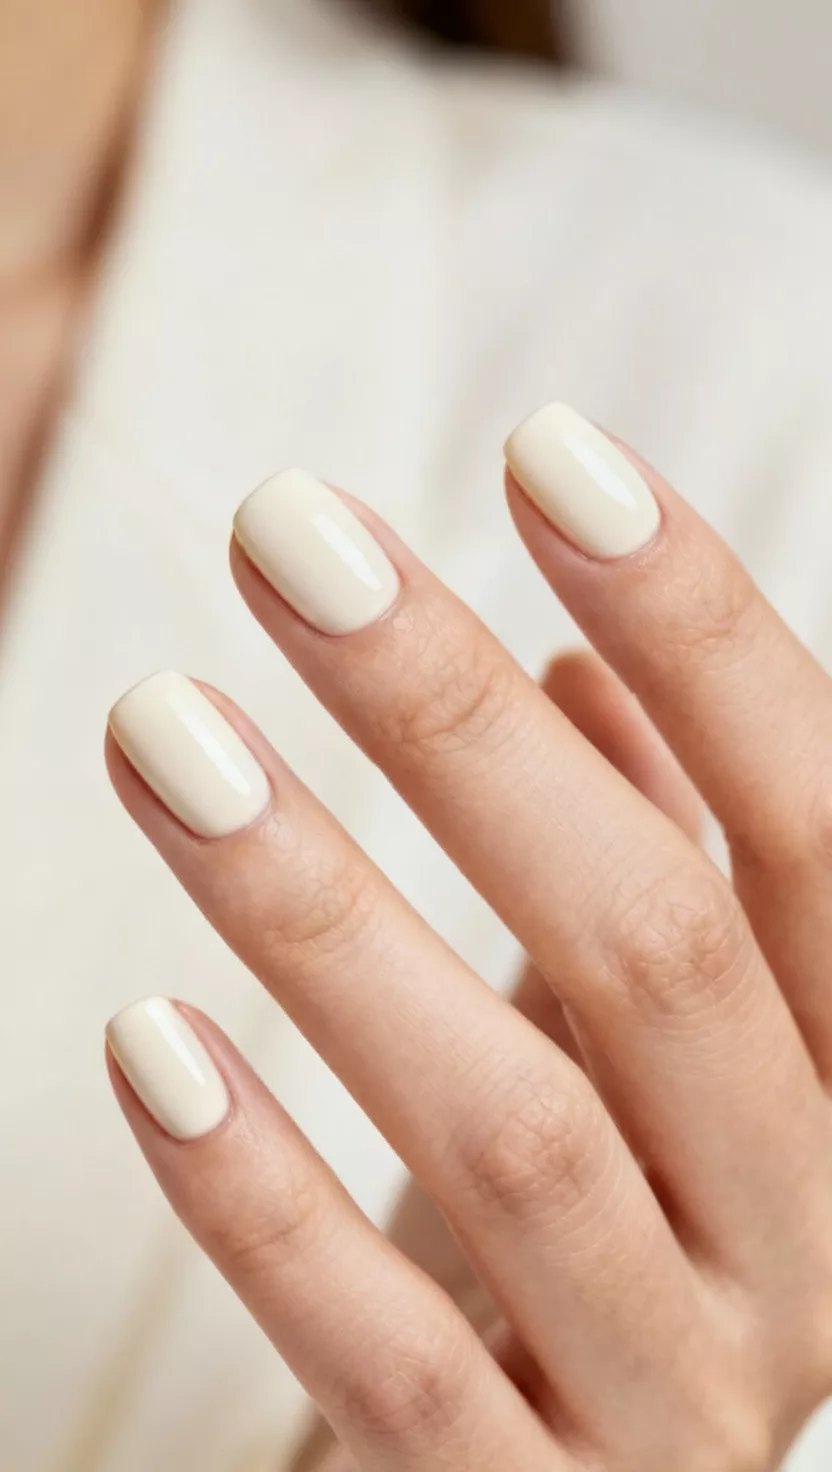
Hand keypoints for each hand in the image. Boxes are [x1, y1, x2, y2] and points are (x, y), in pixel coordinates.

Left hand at [105, 405, 831, 1470]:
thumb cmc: (612, 1204)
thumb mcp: (648, 1028)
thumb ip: (653, 849)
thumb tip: (579, 652)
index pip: (812, 814)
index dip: (704, 625)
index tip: (551, 451)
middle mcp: (810, 1225)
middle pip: (654, 945)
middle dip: (457, 726)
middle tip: (290, 535)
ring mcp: (682, 1389)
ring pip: (517, 1137)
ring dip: (323, 916)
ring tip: (163, 731)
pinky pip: (401, 1366)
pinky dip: (266, 1199)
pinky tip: (146, 1042)